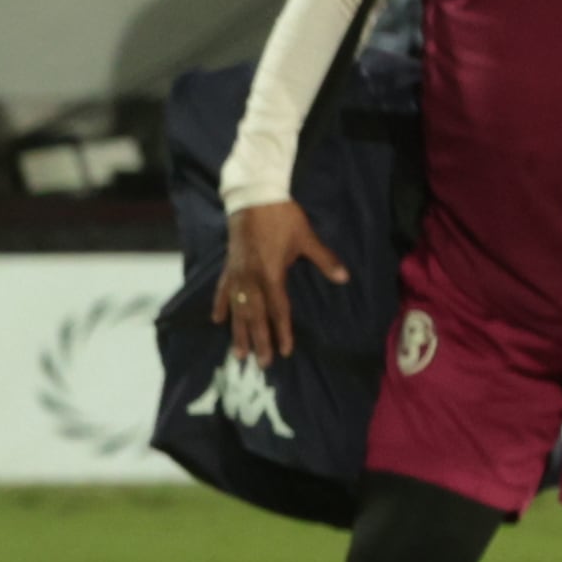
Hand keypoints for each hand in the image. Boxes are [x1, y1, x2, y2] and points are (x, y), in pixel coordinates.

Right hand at [214, 199, 345, 366]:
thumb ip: (324, 259)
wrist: (253, 197)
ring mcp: (237, 274)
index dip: (282, 331)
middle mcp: (251, 280)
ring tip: (238, 352)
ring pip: (237, 309)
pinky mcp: (228, 267)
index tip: (285, 351)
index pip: (278, 309)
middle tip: (261, 364)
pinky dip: (221, 306)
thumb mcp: (306, 237)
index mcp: (271, 274)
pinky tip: (218, 321)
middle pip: (255, 316)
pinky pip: (223, 291)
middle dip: (259, 340)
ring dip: (238, 332)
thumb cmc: (282, 218)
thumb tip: (344, 277)